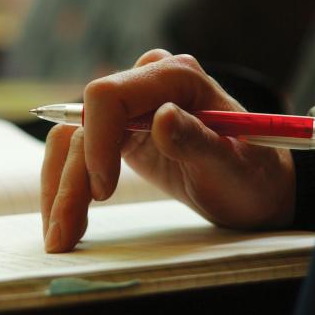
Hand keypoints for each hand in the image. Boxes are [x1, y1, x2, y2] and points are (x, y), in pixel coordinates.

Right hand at [41, 49, 295, 252]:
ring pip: (71, 142)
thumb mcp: (234, 166)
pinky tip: (65, 219)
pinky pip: (76, 152)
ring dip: (60, 189)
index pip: (109, 95)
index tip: (102, 192)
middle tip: (64, 233)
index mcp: (175, 78)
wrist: (254, 188)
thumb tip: (161, 117)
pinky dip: (65, 186)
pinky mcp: (118, 132)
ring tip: (61, 236)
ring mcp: (129, 108)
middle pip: (83, 124)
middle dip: (70, 180)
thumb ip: (198, 141)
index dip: (96, 142)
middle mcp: (145, 83)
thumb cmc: (252, 176)